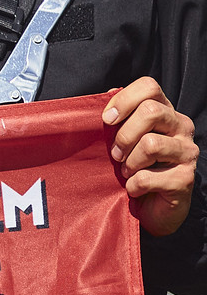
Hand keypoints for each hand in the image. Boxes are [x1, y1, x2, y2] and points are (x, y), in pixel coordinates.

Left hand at [105, 77, 196, 236]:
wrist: (151, 207)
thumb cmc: (134, 168)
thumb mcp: (123, 139)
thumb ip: (118, 117)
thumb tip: (108, 93)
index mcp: (165, 112)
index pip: (150, 87)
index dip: (124, 100)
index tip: (107, 120)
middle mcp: (182, 127)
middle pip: (151, 111)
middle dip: (123, 135)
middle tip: (116, 154)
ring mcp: (188, 152)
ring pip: (151, 144)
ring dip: (129, 162)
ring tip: (126, 171)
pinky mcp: (186, 178)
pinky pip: (148, 177)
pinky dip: (133, 185)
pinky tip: (134, 188)